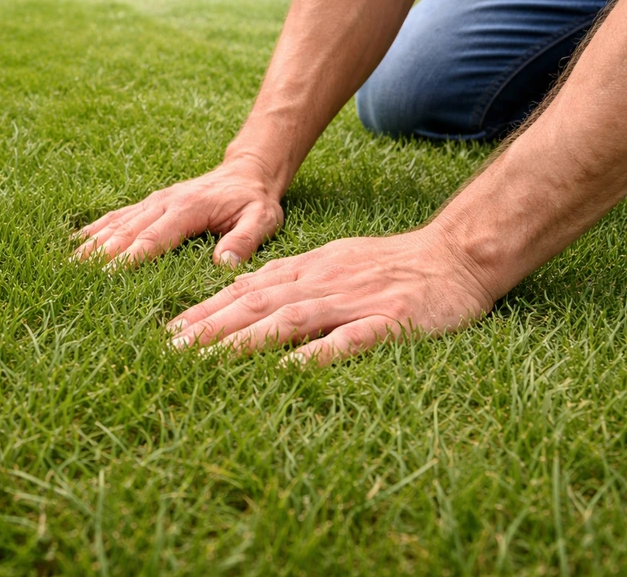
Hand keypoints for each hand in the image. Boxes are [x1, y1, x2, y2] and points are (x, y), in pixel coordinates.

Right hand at [73, 159, 284, 266]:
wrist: (247, 171)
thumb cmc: (255, 201)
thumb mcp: (262, 219)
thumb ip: (244, 241)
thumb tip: (224, 265)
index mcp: (188, 208)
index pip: (153, 237)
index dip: (129, 258)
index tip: (107, 275)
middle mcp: (164, 203)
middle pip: (126, 232)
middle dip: (100, 254)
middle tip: (75, 276)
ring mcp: (153, 202)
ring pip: (116, 223)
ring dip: (91, 243)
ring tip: (67, 264)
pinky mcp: (149, 204)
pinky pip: (117, 216)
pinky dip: (95, 229)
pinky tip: (75, 242)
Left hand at [166, 228, 495, 365]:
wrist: (454, 256)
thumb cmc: (390, 265)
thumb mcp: (333, 261)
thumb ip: (291, 278)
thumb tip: (243, 290)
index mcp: (309, 269)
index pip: (247, 289)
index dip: (207, 310)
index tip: (172, 331)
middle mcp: (323, 281)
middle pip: (258, 303)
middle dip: (212, 327)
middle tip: (173, 349)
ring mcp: (354, 301)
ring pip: (292, 319)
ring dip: (247, 339)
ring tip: (212, 359)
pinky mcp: (389, 321)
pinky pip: (349, 339)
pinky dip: (317, 354)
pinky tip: (289, 370)